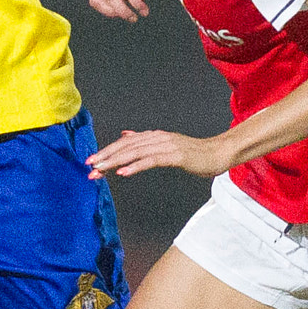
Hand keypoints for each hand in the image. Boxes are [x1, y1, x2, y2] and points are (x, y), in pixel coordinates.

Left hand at [87, 128, 235, 179]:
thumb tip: (125, 136)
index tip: (91, 161)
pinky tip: (123, 172)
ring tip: (100, 169)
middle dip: (106, 157)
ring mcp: (166, 145)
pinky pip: (151, 161)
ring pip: (135, 153)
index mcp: (153, 136)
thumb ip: (145, 142)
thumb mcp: (166, 146)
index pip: (125, 144)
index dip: (107, 151)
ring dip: (115, 162)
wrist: (218, 153)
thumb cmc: (193, 153)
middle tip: (89, 167)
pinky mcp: (175, 155)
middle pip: (126, 147)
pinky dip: (135, 166)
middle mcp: (157, 138)